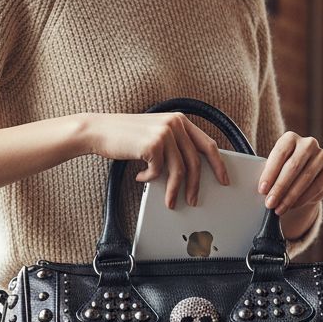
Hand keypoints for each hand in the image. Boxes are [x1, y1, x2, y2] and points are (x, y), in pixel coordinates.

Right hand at [84, 111, 229, 208]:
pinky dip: (150, 179)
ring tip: (169, 201)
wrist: (99, 130)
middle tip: (193, 200)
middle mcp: (175, 123)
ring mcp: (164, 133)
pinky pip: (158, 172)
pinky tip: (140, 177)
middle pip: (195, 161)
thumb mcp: (155, 133)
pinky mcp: (152, 144)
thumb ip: (173, 144)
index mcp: (180, 120)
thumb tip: (190, 170)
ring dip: (174, 190)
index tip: (223, 179)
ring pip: (179, 170)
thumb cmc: (125, 135)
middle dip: (195, 185)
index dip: (218, 164)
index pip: (208, 144)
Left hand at [257, 132, 322, 216]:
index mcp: (290, 138)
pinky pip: (317, 186)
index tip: (262, 190)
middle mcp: (308, 143)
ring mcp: (322, 155)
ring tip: (279, 209)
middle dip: (280, 188)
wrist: (304, 179)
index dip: (270, 173)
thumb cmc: (283, 172)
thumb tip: (263, 191)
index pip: (280, 154)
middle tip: (270, 203)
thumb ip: (269, 175)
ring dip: (290, 196)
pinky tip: (293, 206)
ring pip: (305, 178)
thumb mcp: (274, 170)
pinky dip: (303, 198)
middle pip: (293, 167)